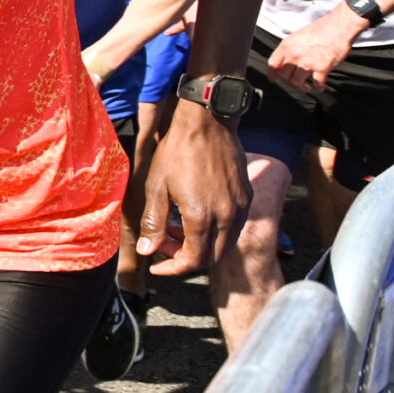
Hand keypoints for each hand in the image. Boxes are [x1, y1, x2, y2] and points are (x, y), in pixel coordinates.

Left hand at [142, 106, 248, 276]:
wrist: (208, 123)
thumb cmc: (177, 152)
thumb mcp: (156, 187)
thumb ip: (153, 222)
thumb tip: (147, 251)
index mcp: (203, 217)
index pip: (193, 261)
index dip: (173, 268)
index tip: (156, 266)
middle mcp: (228, 217)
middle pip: (211, 258)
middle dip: (185, 259)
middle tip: (163, 245)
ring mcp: (241, 208)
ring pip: (224, 245)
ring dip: (201, 246)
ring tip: (174, 229)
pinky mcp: (246, 198)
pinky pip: (233, 228)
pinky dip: (214, 233)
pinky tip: (193, 217)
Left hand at [266, 5, 364, 91]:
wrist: (339, 27)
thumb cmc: (322, 28)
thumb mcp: (298, 35)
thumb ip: (291, 48)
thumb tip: (288, 58)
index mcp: (287, 46)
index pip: (273, 64)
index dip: (272, 73)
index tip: (273, 78)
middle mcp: (295, 55)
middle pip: (284, 76)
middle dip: (289, 82)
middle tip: (294, 83)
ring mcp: (308, 63)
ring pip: (297, 82)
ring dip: (302, 87)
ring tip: (307, 87)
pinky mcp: (322, 68)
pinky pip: (317, 83)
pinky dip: (318, 87)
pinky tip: (319, 87)